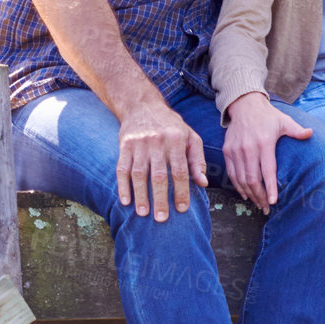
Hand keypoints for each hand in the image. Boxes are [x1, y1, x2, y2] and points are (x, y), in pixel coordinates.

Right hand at [116, 97, 206, 221]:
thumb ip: (197, 160)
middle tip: (162, 219)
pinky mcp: (124, 145)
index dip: (181, 191)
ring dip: (140, 195)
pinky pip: (121, 168)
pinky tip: (125, 201)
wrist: (142, 105)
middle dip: (160, 198)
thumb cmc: (171, 126)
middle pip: (158, 175)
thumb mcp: (190, 137)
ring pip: (139, 174)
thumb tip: (203, 183)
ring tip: (143, 213)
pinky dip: (122, 186)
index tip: (181, 209)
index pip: (180, 170)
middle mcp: (157, 141)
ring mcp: (139, 143)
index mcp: (177, 140)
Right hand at [223, 91, 311, 213]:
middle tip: (266, 208)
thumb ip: (297, 130)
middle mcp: (248, 148)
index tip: (273, 202)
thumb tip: (311, 134)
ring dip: (249, 194)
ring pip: (241, 179)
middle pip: (252, 179)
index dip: (270, 188)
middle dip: (260, 197)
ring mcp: (236, 150)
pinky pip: (231, 173)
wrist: (244, 104)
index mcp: (264, 143)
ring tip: (258, 204)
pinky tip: (245, 194)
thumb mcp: (284, 121)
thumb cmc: (268, 116)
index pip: (267, 171)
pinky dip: (238, 186)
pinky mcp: (227, 151)